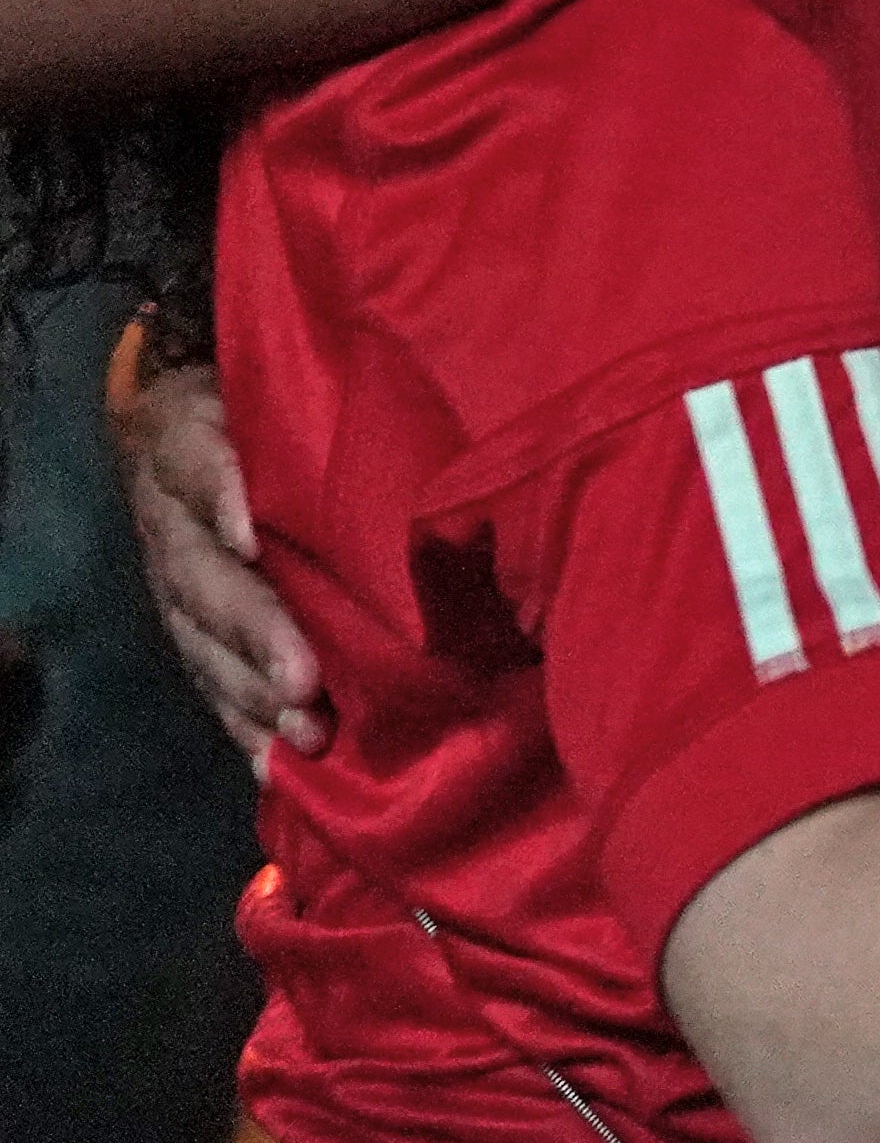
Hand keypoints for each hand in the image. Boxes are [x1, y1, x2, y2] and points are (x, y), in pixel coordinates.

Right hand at [107, 328, 323, 769]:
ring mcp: (176, 578)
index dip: (222, 493)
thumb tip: (442, 402)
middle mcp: (175, 516)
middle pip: (204, 577)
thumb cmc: (275, 399)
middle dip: (254, 630)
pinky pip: (209, 681)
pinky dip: (244, 727)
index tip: (250, 534)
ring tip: (304, 734)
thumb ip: (323, 397)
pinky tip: (281, 763)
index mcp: (192, 437)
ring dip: (251, 692)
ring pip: (201, 642)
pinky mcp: (191, 627)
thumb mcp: (285, 379)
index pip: (197, 456)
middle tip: (303, 679)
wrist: (191, 419)